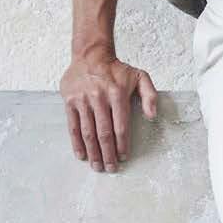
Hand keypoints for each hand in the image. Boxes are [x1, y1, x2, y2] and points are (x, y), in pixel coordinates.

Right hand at [60, 46, 157, 171]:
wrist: (90, 55)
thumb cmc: (116, 70)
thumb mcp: (139, 76)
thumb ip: (150, 95)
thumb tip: (152, 115)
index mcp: (117, 94)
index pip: (121, 126)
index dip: (122, 145)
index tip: (124, 157)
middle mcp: (99, 98)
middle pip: (104, 133)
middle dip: (108, 154)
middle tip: (111, 168)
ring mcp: (83, 100)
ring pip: (88, 133)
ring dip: (93, 152)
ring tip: (97, 166)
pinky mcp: (70, 101)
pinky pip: (73, 126)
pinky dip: (77, 143)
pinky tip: (82, 155)